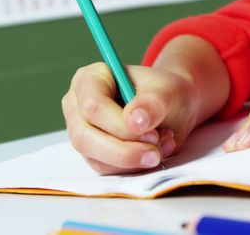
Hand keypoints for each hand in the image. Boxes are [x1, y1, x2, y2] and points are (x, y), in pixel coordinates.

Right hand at [62, 62, 201, 173]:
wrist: (172, 109)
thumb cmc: (166, 93)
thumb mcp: (168, 90)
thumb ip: (153, 103)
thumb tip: (135, 121)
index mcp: (90, 79)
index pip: (92, 106)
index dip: (120, 125)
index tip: (153, 134)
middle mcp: (78, 105)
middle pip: (85, 137)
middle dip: (124, 151)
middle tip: (156, 154)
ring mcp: (81, 132)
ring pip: (95, 158)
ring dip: (132, 160)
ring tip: (162, 145)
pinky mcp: (92, 154)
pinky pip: (106, 170)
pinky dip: (133, 167)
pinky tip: (155, 151)